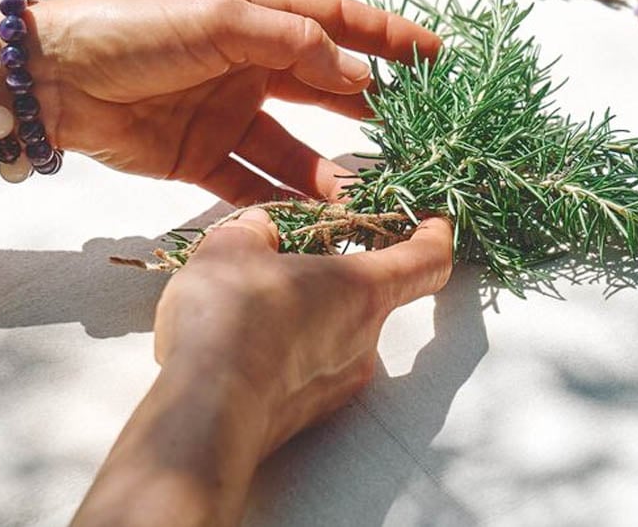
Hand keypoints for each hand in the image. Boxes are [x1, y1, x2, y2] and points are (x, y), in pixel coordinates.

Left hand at [29, 0, 440, 203]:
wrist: (52, 79)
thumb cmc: (134, 30)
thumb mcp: (220, 21)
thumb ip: (294, 45)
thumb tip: (358, 73)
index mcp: (257, 21)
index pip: (338, 24)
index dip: (388, 38)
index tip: (436, 57)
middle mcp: (250, 67)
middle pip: (325, 89)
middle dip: (371, 108)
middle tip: (415, 134)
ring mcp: (227, 115)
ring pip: (294, 148)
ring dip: (327, 171)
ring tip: (360, 195)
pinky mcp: (202, 158)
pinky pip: (254, 184)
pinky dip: (283, 202)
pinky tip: (312, 217)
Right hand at [74, 209, 452, 524]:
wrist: (203, 414)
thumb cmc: (229, 318)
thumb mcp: (231, 248)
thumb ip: (253, 231)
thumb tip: (260, 231)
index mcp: (363, 288)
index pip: (427, 260)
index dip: (433, 236)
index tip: (432, 222)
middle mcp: (366, 339)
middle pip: (369, 295)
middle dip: (332, 273)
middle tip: (284, 257)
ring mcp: (340, 383)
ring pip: (332, 333)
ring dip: (302, 314)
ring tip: (241, 304)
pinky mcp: (309, 416)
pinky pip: (305, 369)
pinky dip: (282, 351)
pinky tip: (234, 346)